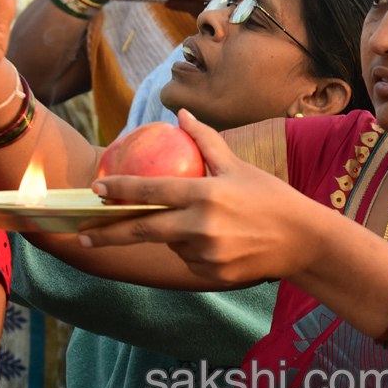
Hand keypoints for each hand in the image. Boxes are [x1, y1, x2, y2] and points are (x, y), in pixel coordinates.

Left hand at [78, 110, 321, 284]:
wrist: (304, 241)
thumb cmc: (270, 197)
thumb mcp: (238, 166)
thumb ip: (205, 141)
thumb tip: (180, 113)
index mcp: (204, 194)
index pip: (151, 189)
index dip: (119, 189)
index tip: (94, 189)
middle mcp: (201, 226)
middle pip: (142, 228)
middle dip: (107, 233)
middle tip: (82, 233)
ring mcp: (207, 253)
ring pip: (170, 244)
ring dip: (171, 234)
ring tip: (208, 223)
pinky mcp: (213, 274)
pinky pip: (188, 260)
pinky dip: (191, 250)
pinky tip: (219, 241)